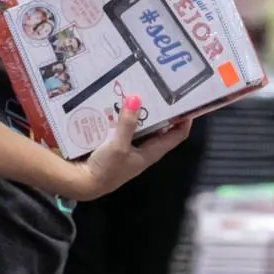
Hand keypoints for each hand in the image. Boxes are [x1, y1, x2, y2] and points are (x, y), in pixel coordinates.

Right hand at [64, 96, 192, 201]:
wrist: (84, 184)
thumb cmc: (107, 169)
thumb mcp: (118, 145)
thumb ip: (127, 123)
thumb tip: (136, 98)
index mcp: (152, 152)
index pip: (177, 135)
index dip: (185, 120)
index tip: (188, 102)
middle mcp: (145, 150)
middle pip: (160, 128)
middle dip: (162, 110)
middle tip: (161, 89)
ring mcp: (131, 148)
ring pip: (142, 126)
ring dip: (142, 112)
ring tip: (141, 90)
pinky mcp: (117, 146)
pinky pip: (126, 128)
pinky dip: (126, 117)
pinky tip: (119, 104)